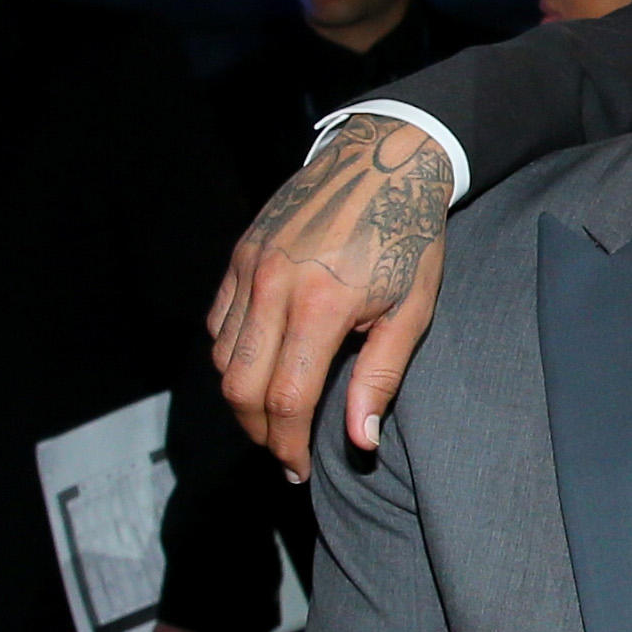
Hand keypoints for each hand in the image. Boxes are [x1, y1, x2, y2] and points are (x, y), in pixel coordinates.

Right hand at [208, 118, 454, 479]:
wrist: (384, 161)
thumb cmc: (409, 238)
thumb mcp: (412, 310)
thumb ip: (380, 377)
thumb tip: (359, 441)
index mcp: (321, 305)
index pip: (287, 398)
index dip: (288, 444)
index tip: (297, 471)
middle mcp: (274, 285)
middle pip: (239, 386)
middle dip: (258, 432)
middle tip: (282, 453)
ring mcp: (250, 267)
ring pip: (223, 357)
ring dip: (242, 397)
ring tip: (274, 416)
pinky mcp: (240, 254)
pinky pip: (219, 322)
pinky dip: (232, 355)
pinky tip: (261, 369)